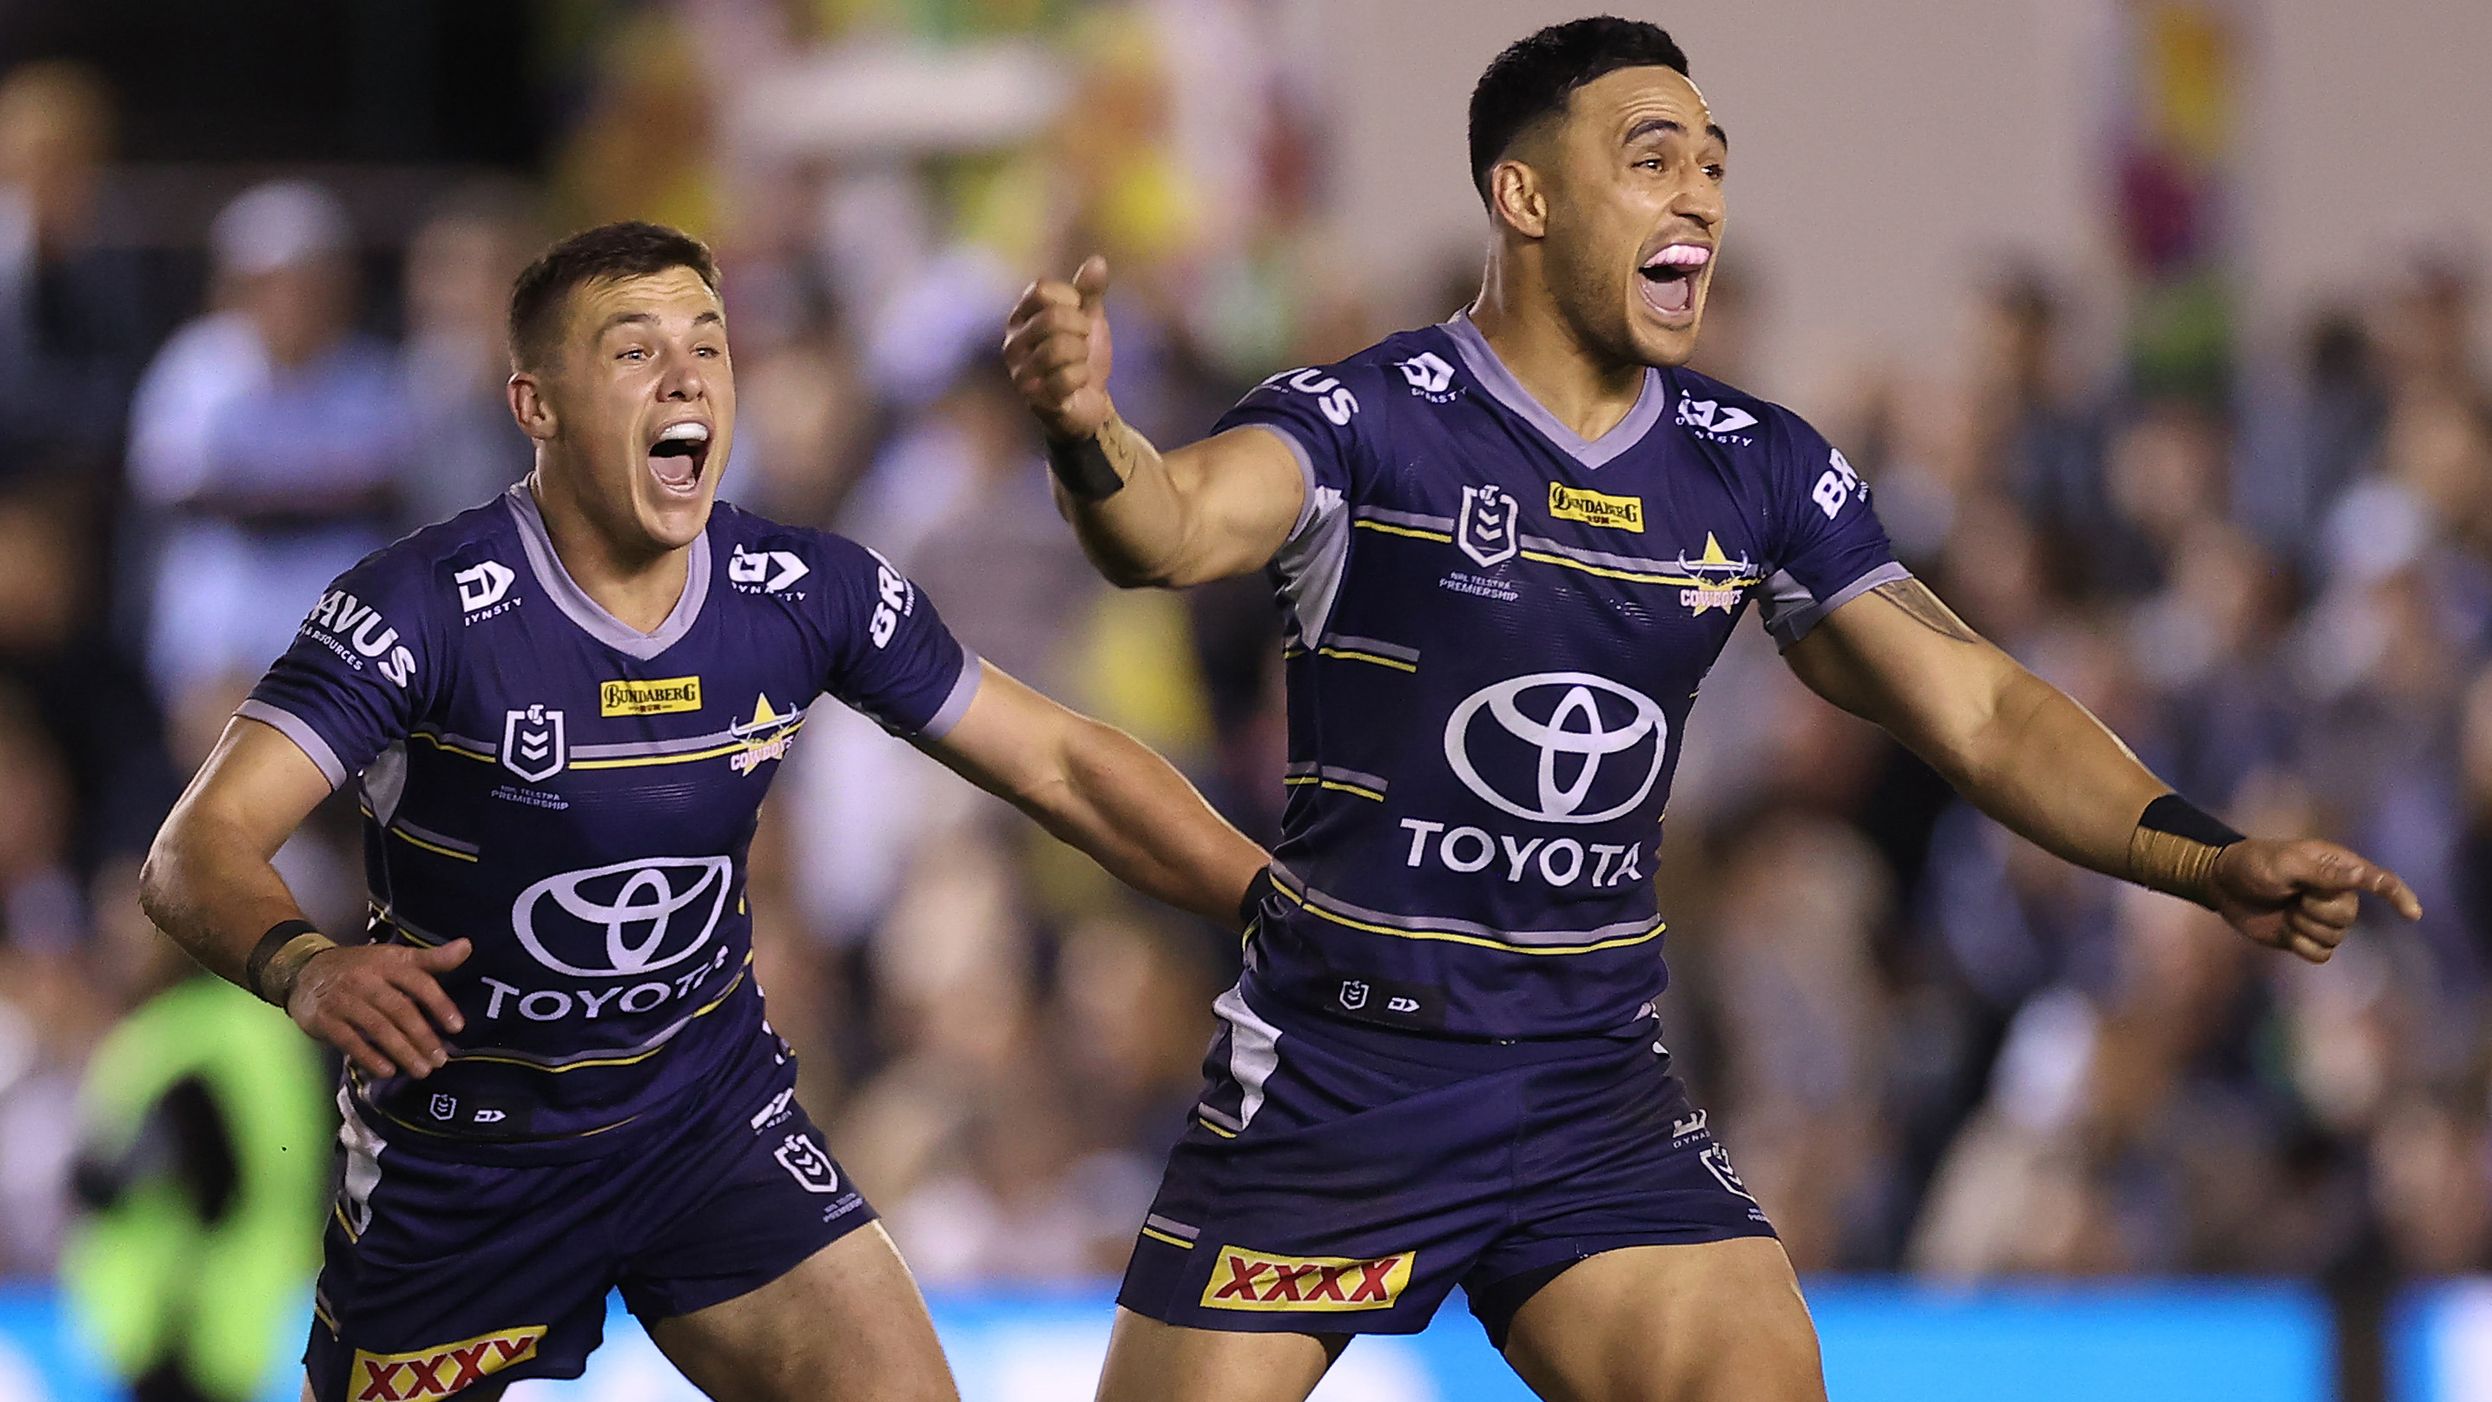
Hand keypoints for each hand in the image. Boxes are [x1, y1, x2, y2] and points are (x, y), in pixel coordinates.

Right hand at [286, 940, 471, 1077]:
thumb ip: (432, 959)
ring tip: (422, 1070)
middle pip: (400, 1009)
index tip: (458, 1027)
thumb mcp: (396, 958)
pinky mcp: (325, 1019)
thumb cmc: (362, 968)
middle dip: (423, 1037)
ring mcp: (344, 999)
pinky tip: (387, 1071)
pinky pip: (349, 1040)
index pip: (419, 982)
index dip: (439, 1004)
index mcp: (389, 963)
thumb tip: (468, 946)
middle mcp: (366, 979)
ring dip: (402, 1051)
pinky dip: (369, 1056)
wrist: (305, 970)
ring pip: (378, 1027)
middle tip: (441, 1060)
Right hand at [1002, 255, 1114, 440]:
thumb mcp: (1090, 320)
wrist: (1091, 404)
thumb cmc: (1083, 358)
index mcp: (1020, 318)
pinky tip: (1078, 383)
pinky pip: (1066, 378)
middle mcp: (1012, 344)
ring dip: (1082, 356)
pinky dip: (1082, 378)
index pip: (1041, 289)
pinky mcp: (1033, 399)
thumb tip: (1097, 260)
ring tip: (1079, 363)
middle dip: (1080, 329)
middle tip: (1083, 342)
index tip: (1078, 314)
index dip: (1071, 299)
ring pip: (1059, 348)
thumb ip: (1090, 292)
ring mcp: (1019, 373)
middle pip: (1051, 318)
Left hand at [2208, 839, 2421, 962]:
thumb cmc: (2252, 865)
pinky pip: (2321, 955)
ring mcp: (2321, 916)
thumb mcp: (2284, 863)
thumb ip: (2322, 872)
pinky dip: (2303, 947)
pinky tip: (2286, 931)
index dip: (2399, 896)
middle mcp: (2335, 892)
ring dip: (2307, 928)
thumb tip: (2363, 875)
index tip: (2413, 914)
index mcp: (2337, 867)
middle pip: (2349, 917)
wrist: (2222, 884)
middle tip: (2294, 897)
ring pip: (2336, 937)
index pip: (2379, 881)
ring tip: (2286, 910)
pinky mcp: (2306, 937)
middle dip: (2320, 912)